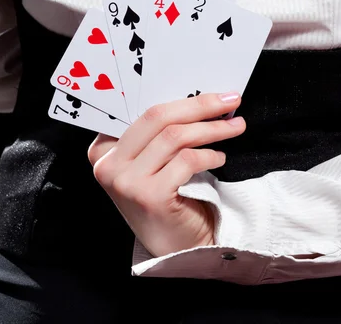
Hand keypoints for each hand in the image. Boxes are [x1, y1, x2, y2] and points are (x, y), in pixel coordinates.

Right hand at [87, 92, 244, 256]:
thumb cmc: (168, 200)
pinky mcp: (148, 196)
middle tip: (231, 101)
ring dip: (213, 128)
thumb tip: (199, 98)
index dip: (181, 98)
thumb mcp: (154, 163)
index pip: (143, 110)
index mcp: (104, 149)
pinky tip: (220, 158)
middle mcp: (108, 164)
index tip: (212, 93)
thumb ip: (160, 135)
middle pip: (157, 117)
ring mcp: (125, 181)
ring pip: (175, 136)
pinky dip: (210, 155)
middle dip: (200, 105)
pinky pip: (186, 160)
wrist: (176, 247)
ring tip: (235, 127)